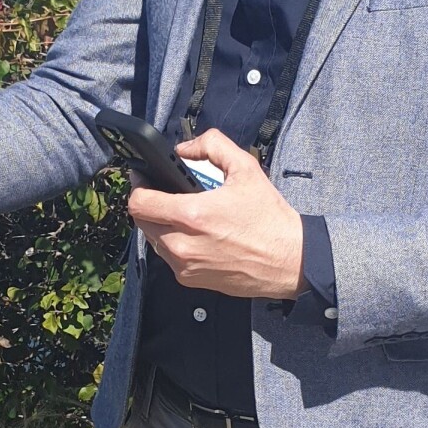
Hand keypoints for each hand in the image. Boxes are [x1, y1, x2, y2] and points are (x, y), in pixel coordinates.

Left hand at [128, 129, 304, 298]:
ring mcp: (184, 265)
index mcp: (191, 215)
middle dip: (150, 205)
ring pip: (154, 240)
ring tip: (186, 215)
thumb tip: (184, 149)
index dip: (138, 186)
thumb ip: (212, 146)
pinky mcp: (190, 280)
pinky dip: (175, 244)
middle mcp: (182, 244)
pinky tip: (197, 235)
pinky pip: (169, 258)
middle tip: (167, 194)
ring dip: (162, 225)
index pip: (139, 202)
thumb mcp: (246, 168)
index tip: (144, 179)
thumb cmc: (269, 219)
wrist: (290, 261)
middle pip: (142, 221)